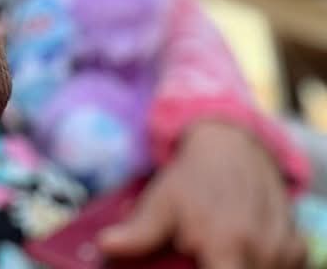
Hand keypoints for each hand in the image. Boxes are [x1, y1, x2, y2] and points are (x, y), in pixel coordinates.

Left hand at [97, 121, 302, 268]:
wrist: (232, 146)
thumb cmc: (191, 178)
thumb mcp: (161, 202)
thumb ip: (139, 233)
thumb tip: (106, 246)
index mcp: (225, 245)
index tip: (196, 261)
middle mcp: (260, 251)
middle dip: (219, 266)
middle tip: (205, 251)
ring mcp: (283, 249)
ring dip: (242, 263)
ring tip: (221, 245)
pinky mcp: (297, 244)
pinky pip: (287, 266)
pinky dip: (268, 262)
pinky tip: (246, 246)